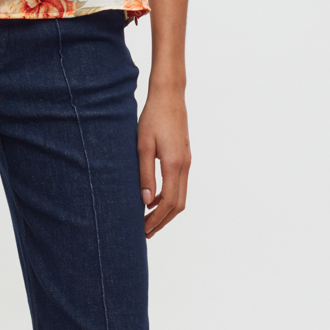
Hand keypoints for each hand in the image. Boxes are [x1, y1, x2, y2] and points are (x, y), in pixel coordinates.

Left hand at [137, 82, 189, 237]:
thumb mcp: (142, 146)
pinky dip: (168, 197)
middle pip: (178, 204)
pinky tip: (152, 200)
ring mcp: (186, 162)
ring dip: (166, 211)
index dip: (158, 220)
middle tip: (145, 233)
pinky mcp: (184, 158)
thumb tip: (146, 202)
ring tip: (148, 220)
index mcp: (174, 164)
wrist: (169, 97)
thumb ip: (145, 174)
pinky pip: (179, 185)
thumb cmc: (152, 118)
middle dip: (163, 221)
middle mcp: (184, 166)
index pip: (169, 202)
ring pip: (181, 196)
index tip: (144, 230)